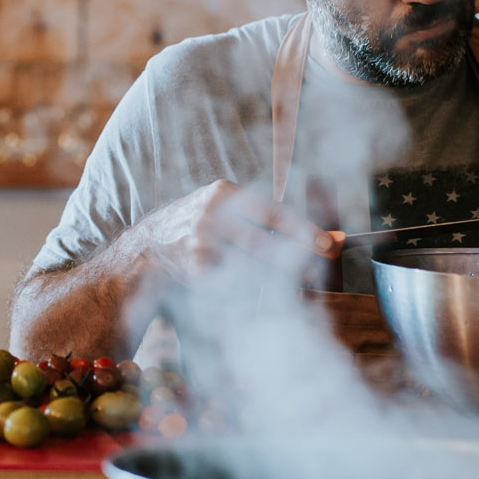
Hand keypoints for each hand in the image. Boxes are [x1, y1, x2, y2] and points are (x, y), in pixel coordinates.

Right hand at [135, 180, 342, 276]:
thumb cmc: (201, 224)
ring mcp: (202, 245)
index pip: (271, 212)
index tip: (328, 244)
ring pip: (252, 266)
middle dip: (295, 258)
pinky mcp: (198, 270)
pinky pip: (235, 282)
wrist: (151, 245)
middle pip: (264, 242)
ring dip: (274, 276)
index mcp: (223, 193)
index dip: (302, 230)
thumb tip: (326, 237)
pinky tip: (241, 280)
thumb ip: (268, 218)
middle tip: (319, 271)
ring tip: (288, 278)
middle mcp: (211, 216)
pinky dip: (247, 285)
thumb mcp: (227, 208)